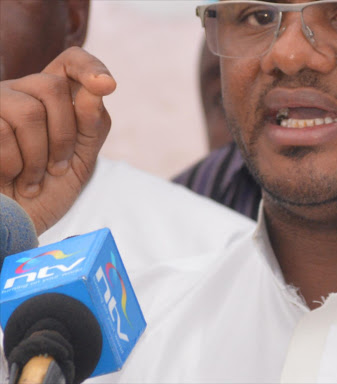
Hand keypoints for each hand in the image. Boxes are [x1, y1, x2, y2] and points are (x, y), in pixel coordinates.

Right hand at [0, 47, 115, 234]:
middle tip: (59, 168)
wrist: (16, 223)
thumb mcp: (80, 161)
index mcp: (52, 100)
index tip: (108, 86)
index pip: (71, 62)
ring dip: (40, 156)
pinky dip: (15, 165)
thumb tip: (98, 89)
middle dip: (64, 135)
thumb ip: (92, 126)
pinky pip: (1, 131)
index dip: (89, 67)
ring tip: (35, 180)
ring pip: (28, 112)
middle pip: (52, 86)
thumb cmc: (49, 191)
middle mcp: (22, 94)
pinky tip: (12, 180)